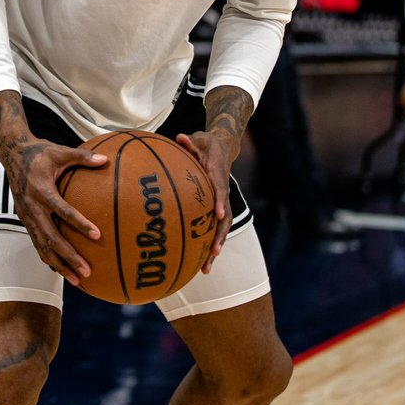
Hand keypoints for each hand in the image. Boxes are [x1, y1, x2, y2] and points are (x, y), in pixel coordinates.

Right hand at [0, 91, 106, 285]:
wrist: (12, 155)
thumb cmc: (40, 153)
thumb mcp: (60, 151)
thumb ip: (82, 157)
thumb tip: (105, 159)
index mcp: (41, 190)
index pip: (62, 210)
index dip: (79, 223)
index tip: (97, 235)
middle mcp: (31, 207)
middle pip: (51, 238)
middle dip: (69, 257)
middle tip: (87, 271)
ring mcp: (27, 216)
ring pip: (42, 247)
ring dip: (59, 265)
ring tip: (78, 280)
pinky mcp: (25, 220)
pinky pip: (38, 244)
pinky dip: (49, 258)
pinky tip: (63, 270)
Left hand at [177, 84, 253, 271]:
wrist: (221, 147)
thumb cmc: (207, 144)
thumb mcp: (200, 139)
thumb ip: (191, 141)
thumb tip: (179, 136)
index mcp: (218, 177)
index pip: (221, 191)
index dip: (219, 202)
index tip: (217, 215)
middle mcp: (222, 193)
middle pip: (225, 219)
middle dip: (220, 237)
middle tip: (214, 253)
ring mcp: (220, 202)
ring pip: (221, 229)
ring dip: (215, 248)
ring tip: (206, 268)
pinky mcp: (214, 208)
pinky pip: (213, 228)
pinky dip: (208, 244)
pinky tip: (198, 262)